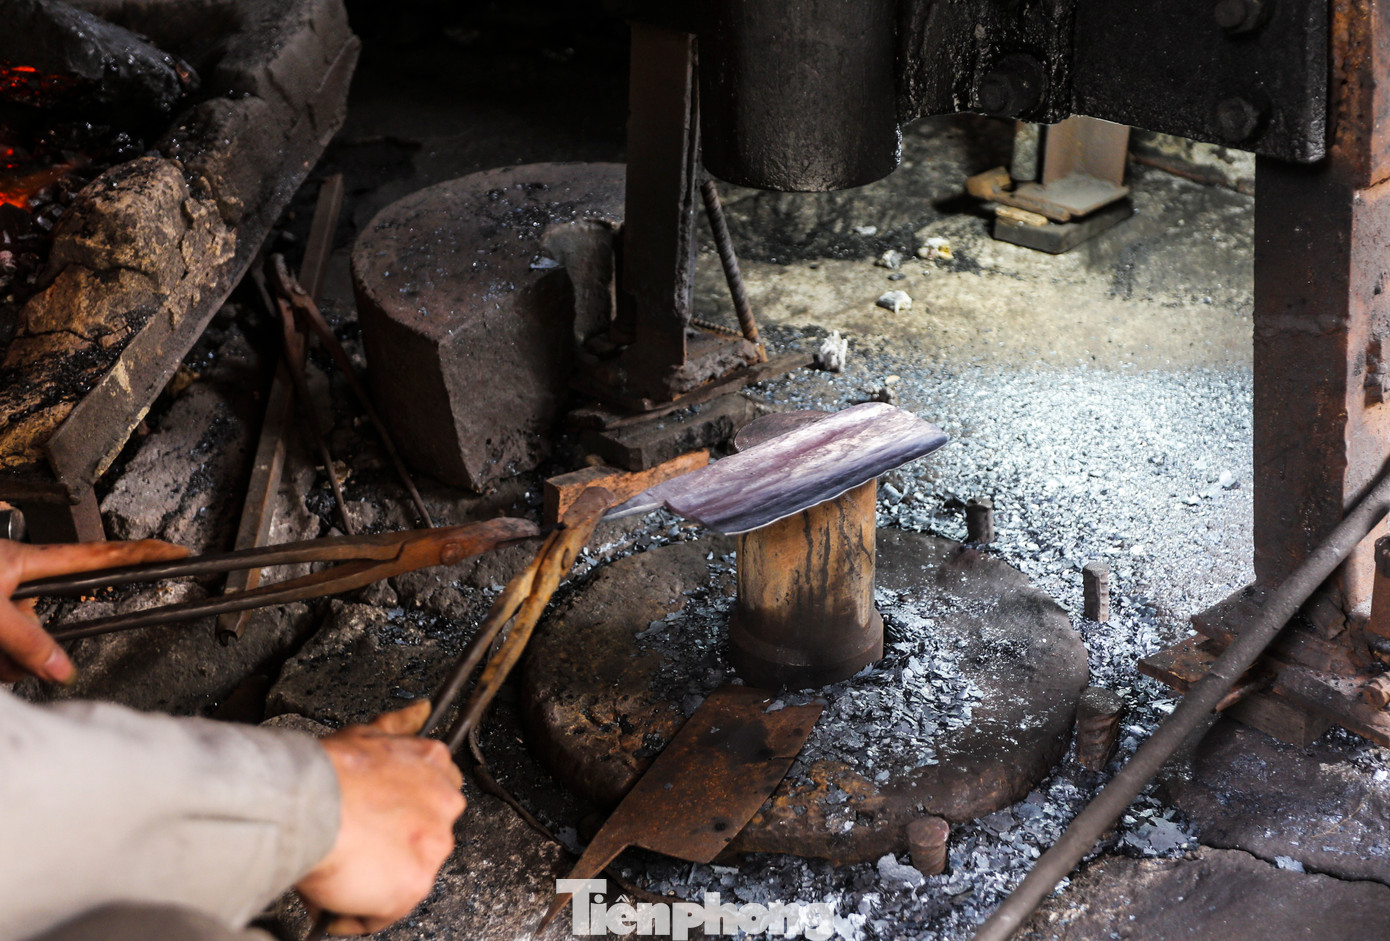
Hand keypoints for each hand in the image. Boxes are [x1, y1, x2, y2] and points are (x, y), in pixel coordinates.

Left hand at [0, 537, 188, 682]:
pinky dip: (0, 658)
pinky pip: (6, 643)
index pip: (103, 556)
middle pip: (56, 616)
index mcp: (34, 560)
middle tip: (22, 661)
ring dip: (11, 658)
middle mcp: (22, 574)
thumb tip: (63, 670)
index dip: (145, 555)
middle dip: (41, 647)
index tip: (177, 554)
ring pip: (25, 637)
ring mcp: (4, 590)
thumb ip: (28, 642)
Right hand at [297, 700, 466, 934]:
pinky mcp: (414, 884)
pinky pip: (384, 913)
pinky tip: (333, 898)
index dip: (401, 815)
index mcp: (434, 766)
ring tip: (336, 871)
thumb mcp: (365, 734)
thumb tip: (419, 710)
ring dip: (372, 881)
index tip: (378, 823)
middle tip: (350, 847)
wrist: (307, 801)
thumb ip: (398, 725)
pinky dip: (356, 914)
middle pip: (422, 839)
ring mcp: (433, 846)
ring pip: (404, 877)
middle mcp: (444, 805)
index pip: (434, 797)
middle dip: (388, 849)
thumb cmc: (326, 772)